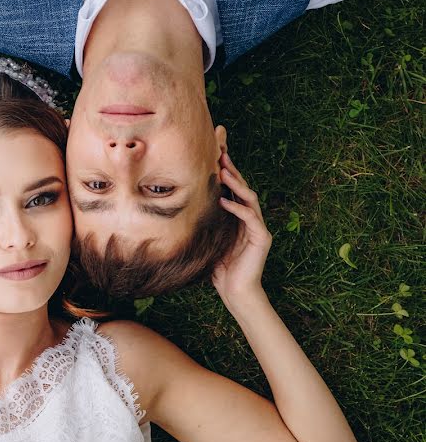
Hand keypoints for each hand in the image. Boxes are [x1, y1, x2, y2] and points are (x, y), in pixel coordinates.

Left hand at [211, 152, 271, 307]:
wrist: (234, 291)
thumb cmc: (218, 266)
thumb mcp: (207, 237)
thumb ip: (203, 220)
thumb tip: (180, 203)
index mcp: (237, 215)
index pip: (231, 187)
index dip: (225, 169)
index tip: (213, 151)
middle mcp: (249, 217)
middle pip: (242, 186)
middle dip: (231, 167)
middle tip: (220, 151)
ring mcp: (257, 226)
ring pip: (249, 197)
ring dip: (236, 183)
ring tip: (223, 170)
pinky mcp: (262, 238)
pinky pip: (250, 218)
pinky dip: (237, 208)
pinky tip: (224, 201)